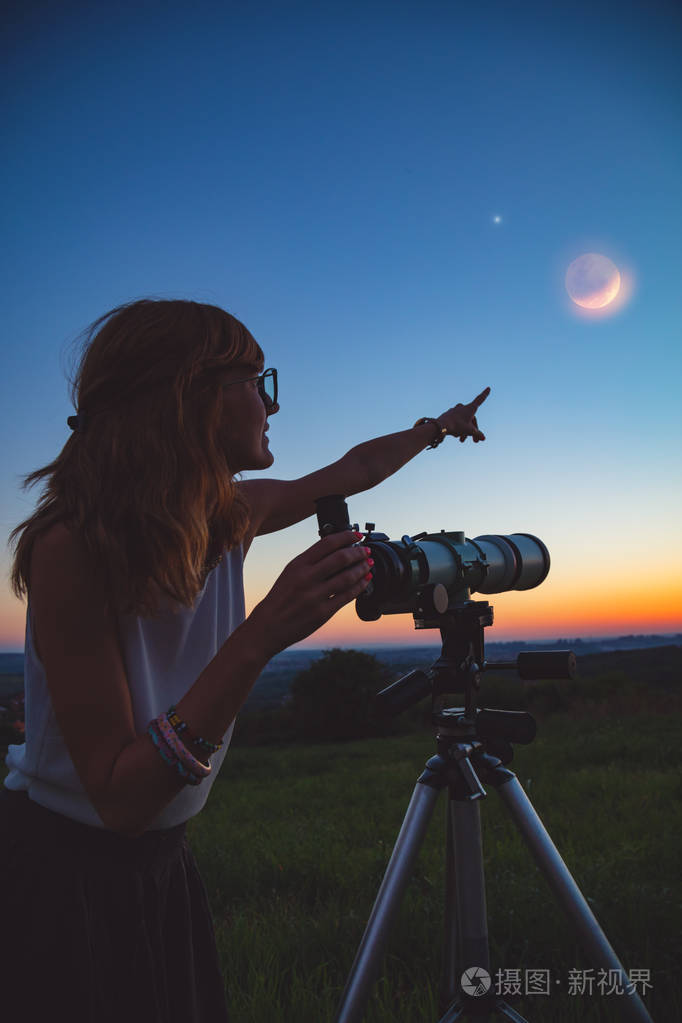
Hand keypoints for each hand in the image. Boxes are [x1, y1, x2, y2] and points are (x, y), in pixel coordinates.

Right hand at [248, 530, 372, 656]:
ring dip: (362, 569)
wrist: (268, 626)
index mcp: (298, 565)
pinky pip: (347, 596)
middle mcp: (306, 578)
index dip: (346, 537)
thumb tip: (337, 550)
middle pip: (341, 558)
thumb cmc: (280, 598)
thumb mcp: (290, 573)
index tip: (357, 536)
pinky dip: (359, 587)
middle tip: (366, 551)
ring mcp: (315, 596)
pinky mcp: (323, 613)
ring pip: (347, 577)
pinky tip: (365, 581)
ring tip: (368, 565)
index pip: (327, 543)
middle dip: (359, 553)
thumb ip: (310, 562)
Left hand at [438, 386, 490, 442]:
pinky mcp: (448, 415)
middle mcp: (463, 407)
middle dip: (473, 431)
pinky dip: (458, 428)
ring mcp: (455, 410)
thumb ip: (477, 434)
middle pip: (472, 419)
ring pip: (463, 421)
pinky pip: (456, 422)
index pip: (480, 400)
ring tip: (461, 440)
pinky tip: (456, 435)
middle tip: (475, 441)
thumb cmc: (456, 426)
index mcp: (470, 408)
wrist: (440, 426)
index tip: (489, 388)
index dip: (485, 394)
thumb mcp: (469, 431)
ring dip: (464, 431)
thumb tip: (483, 438)